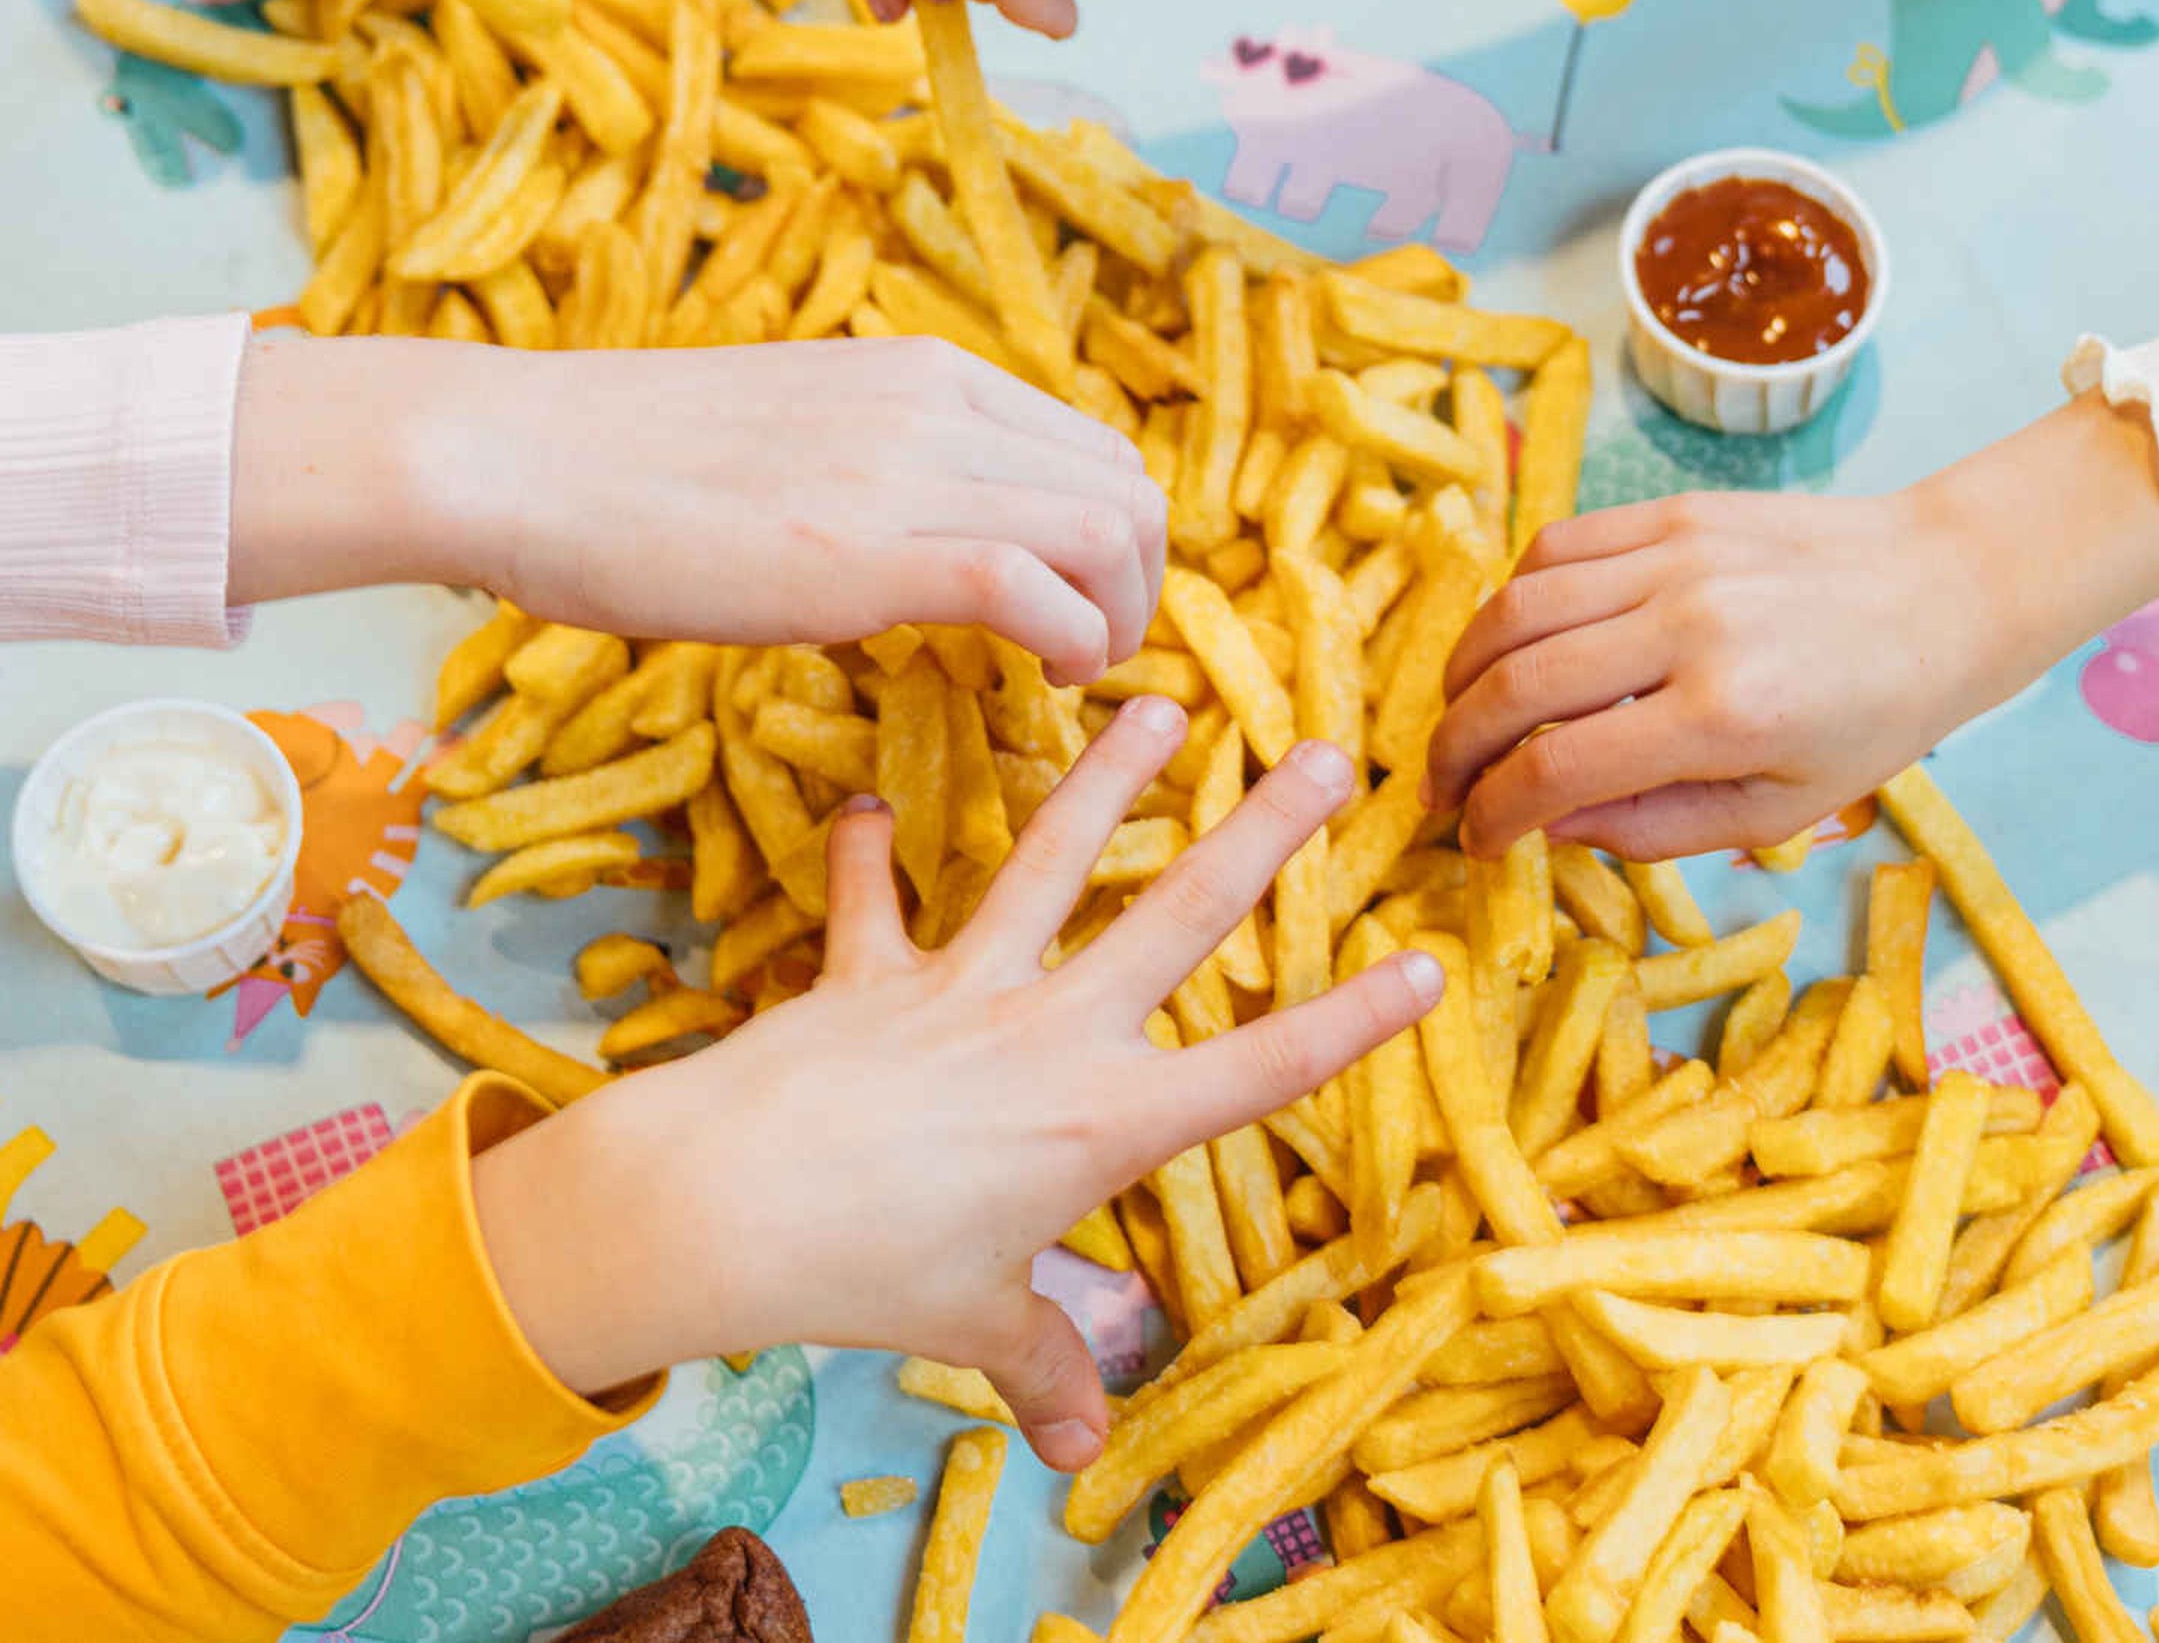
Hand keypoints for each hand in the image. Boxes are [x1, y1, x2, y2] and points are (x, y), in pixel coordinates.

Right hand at [233, 334, 1169, 684]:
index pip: (1089, 441)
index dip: (1115, 533)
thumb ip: (873, 464)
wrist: (518, 458)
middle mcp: (936, 404)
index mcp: (920, 371)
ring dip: (1119, 618)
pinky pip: (1037, 586)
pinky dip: (1072, 642)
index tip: (1084, 601)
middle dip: (1139, 581)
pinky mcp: (870, 551)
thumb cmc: (621, 465)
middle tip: (1094, 652)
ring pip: (1107, 530)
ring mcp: (906, 471)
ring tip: (1074, 672)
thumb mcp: (788, 432)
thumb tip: (918, 526)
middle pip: (1123, 484)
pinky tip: (1045, 681)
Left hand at [474, 701, 1444, 1465]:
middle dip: (1262, 832)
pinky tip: (864, 799)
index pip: (1261, 1070)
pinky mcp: (870, 973)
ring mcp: (960, 989)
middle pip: (1179, 916)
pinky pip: (868, 898)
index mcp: (1103, 1125)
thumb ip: (1043, 1370)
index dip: (1353, 1022)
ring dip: (1108, 776)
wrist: (732, 1204)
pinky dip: (863, 852)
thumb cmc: (868, 1274)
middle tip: (1323, 756)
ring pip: (1051, 858)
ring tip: (1157, 702)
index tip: (1425, 965)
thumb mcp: (976, 1326)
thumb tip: (1083, 1455)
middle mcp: (1050, 1035)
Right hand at [1424, 396, 2158, 857]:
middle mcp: (1690, 626)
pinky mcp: (1673, 511)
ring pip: (1517, 607)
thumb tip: (1548, 825)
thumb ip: (1658, 826)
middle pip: (1516, 684)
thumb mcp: (1784, 808)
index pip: (1559, 766)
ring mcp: (1676, 557)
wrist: (1946, 587)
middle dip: (1453, 748)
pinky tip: (1509, 644)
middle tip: (1439, 790)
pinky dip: (1510, 600)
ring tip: (1456, 719)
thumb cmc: (1877, 714)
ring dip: (1463, 672)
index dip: (1495, 812)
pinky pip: (1555, 547)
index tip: (1476, 841)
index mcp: (1725, 715)